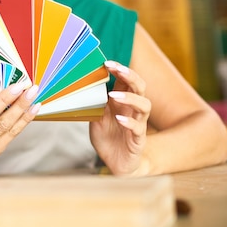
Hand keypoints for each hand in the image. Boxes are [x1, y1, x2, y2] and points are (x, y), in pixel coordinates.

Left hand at [89, 60, 151, 175]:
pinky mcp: (138, 140)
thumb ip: (93, 104)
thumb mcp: (95, 118)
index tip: (107, 62)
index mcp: (122, 102)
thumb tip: (81, 87)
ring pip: (144, 105)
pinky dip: (129, 122)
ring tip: (113, 95)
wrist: (116, 164)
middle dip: (130, 76)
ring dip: (130, 97)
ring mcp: (138, 124)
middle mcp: (132, 110)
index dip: (119, 70)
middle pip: (140, 87)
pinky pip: (138, 128)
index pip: (125, 80)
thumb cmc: (107, 138)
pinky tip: (119, 119)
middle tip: (117, 69)